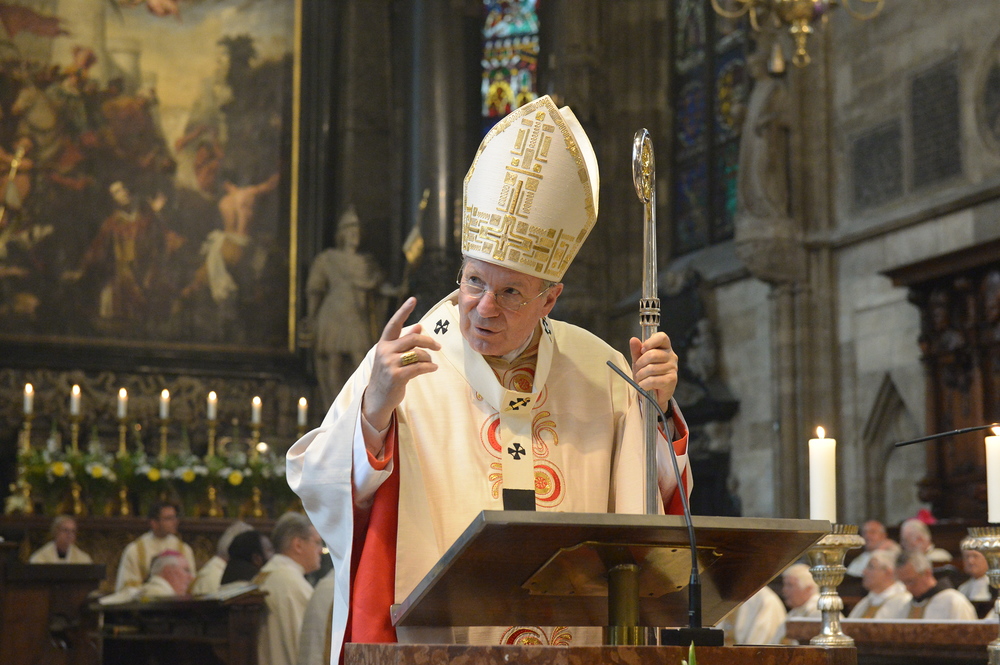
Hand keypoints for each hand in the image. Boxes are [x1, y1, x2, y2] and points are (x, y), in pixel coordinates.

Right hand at [361, 297, 440, 431]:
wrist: (378, 398)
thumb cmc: (388, 374)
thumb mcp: (392, 356)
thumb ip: (404, 341)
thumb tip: (419, 326)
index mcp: (383, 344)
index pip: (394, 324)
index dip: (404, 311)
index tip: (413, 299)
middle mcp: (384, 351)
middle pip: (413, 338)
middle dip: (429, 341)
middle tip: (438, 346)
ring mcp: (389, 364)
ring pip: (418, 353)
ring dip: (429, 358)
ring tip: (431, 363)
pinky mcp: (396, 376)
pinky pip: (419, 367)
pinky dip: (429, 367)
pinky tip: (433, 368)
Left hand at [629, 332, 677, 414]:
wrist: (652, 394)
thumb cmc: (646, 374)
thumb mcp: (639, 361)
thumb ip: (636, 350)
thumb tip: (633, 339)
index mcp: (664, 347)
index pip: (662, 337)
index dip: (651, 342)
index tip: (642, 350)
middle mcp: (671, 356)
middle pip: (652, 354)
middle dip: (640, 364)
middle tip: (638, 370)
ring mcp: (673, 368)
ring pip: (651, 369)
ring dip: (640, 376)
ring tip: (640, 379)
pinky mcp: (672, 380)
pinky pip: (653, 380)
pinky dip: (644, 384)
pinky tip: (644, 386)